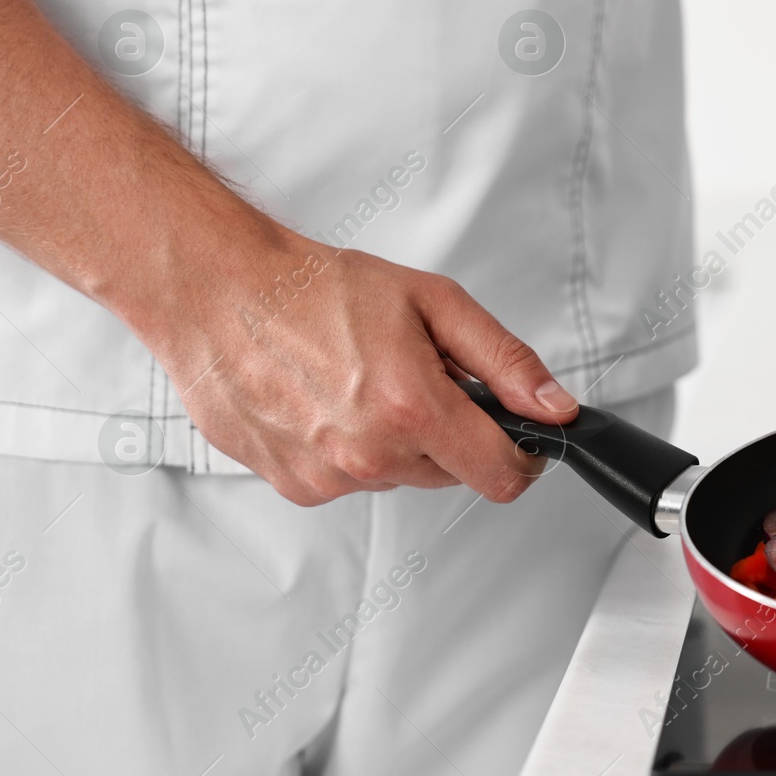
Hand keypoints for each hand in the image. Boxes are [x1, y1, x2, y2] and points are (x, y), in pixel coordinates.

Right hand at [150, 231, 578, 505]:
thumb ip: (505, 361)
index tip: (518, 437)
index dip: (522, 456)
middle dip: (450, 432)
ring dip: (398, 440)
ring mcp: (328, 477)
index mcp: (413, 409)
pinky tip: (327, 401)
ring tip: (361, 380)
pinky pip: (351, 479)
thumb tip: (555, 407)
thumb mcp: (434, 304)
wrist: (220, 293)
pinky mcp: (295, 486)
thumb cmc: (316, 290)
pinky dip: (352, 448)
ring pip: (400, 476)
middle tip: (416, 376)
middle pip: (452, 473)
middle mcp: (370, 454)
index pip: (502, 475)